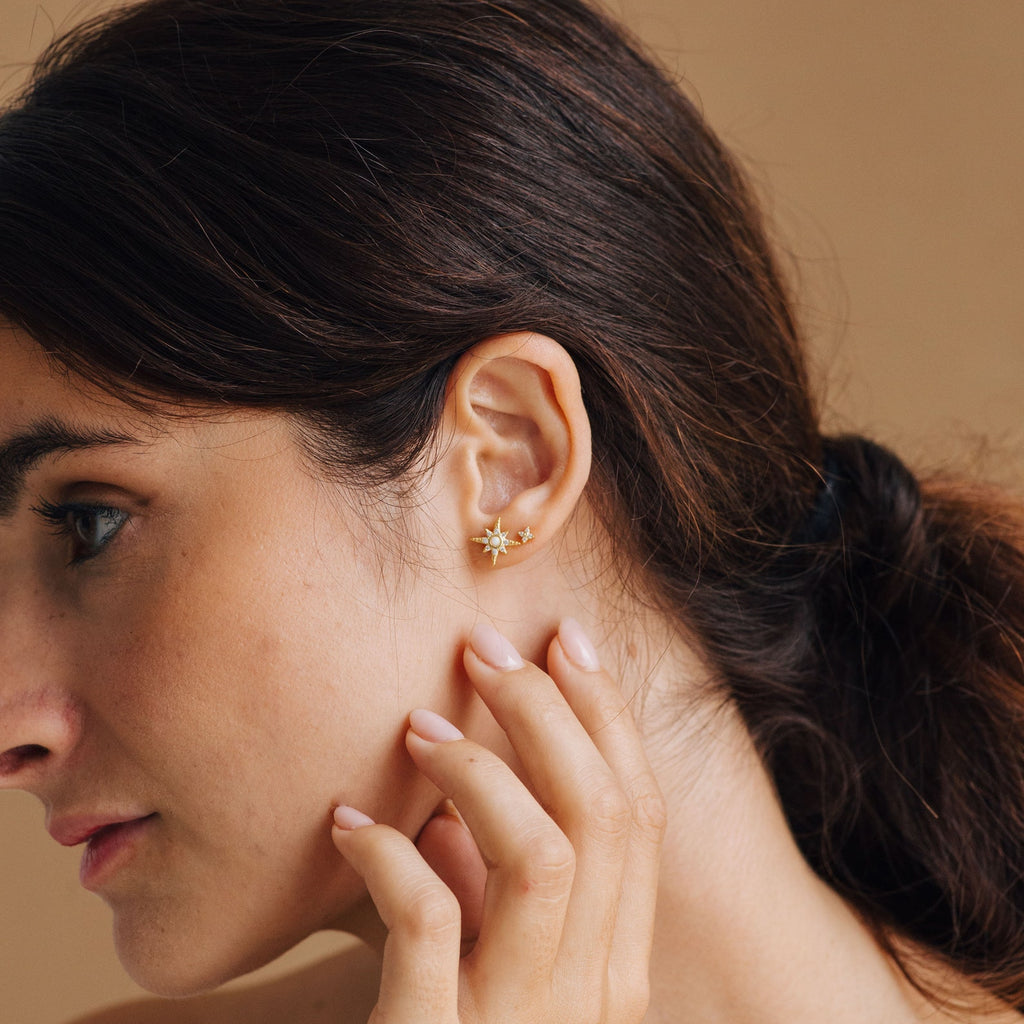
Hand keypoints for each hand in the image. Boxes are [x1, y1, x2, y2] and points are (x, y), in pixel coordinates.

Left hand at [330, 618, 665, 1022]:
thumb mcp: (492, 976)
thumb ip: (493, 898)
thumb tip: (454, 812)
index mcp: (617, 965)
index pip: (639, 812)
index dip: (609, 715)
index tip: (568, 639)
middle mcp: (595, 993)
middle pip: (604, 814)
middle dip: (551, 711)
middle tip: (486, 648)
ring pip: (546, 854)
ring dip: (481, 771)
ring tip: (418, 725)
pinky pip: (433, 926)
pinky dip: (392, 858)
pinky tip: (347, 824)